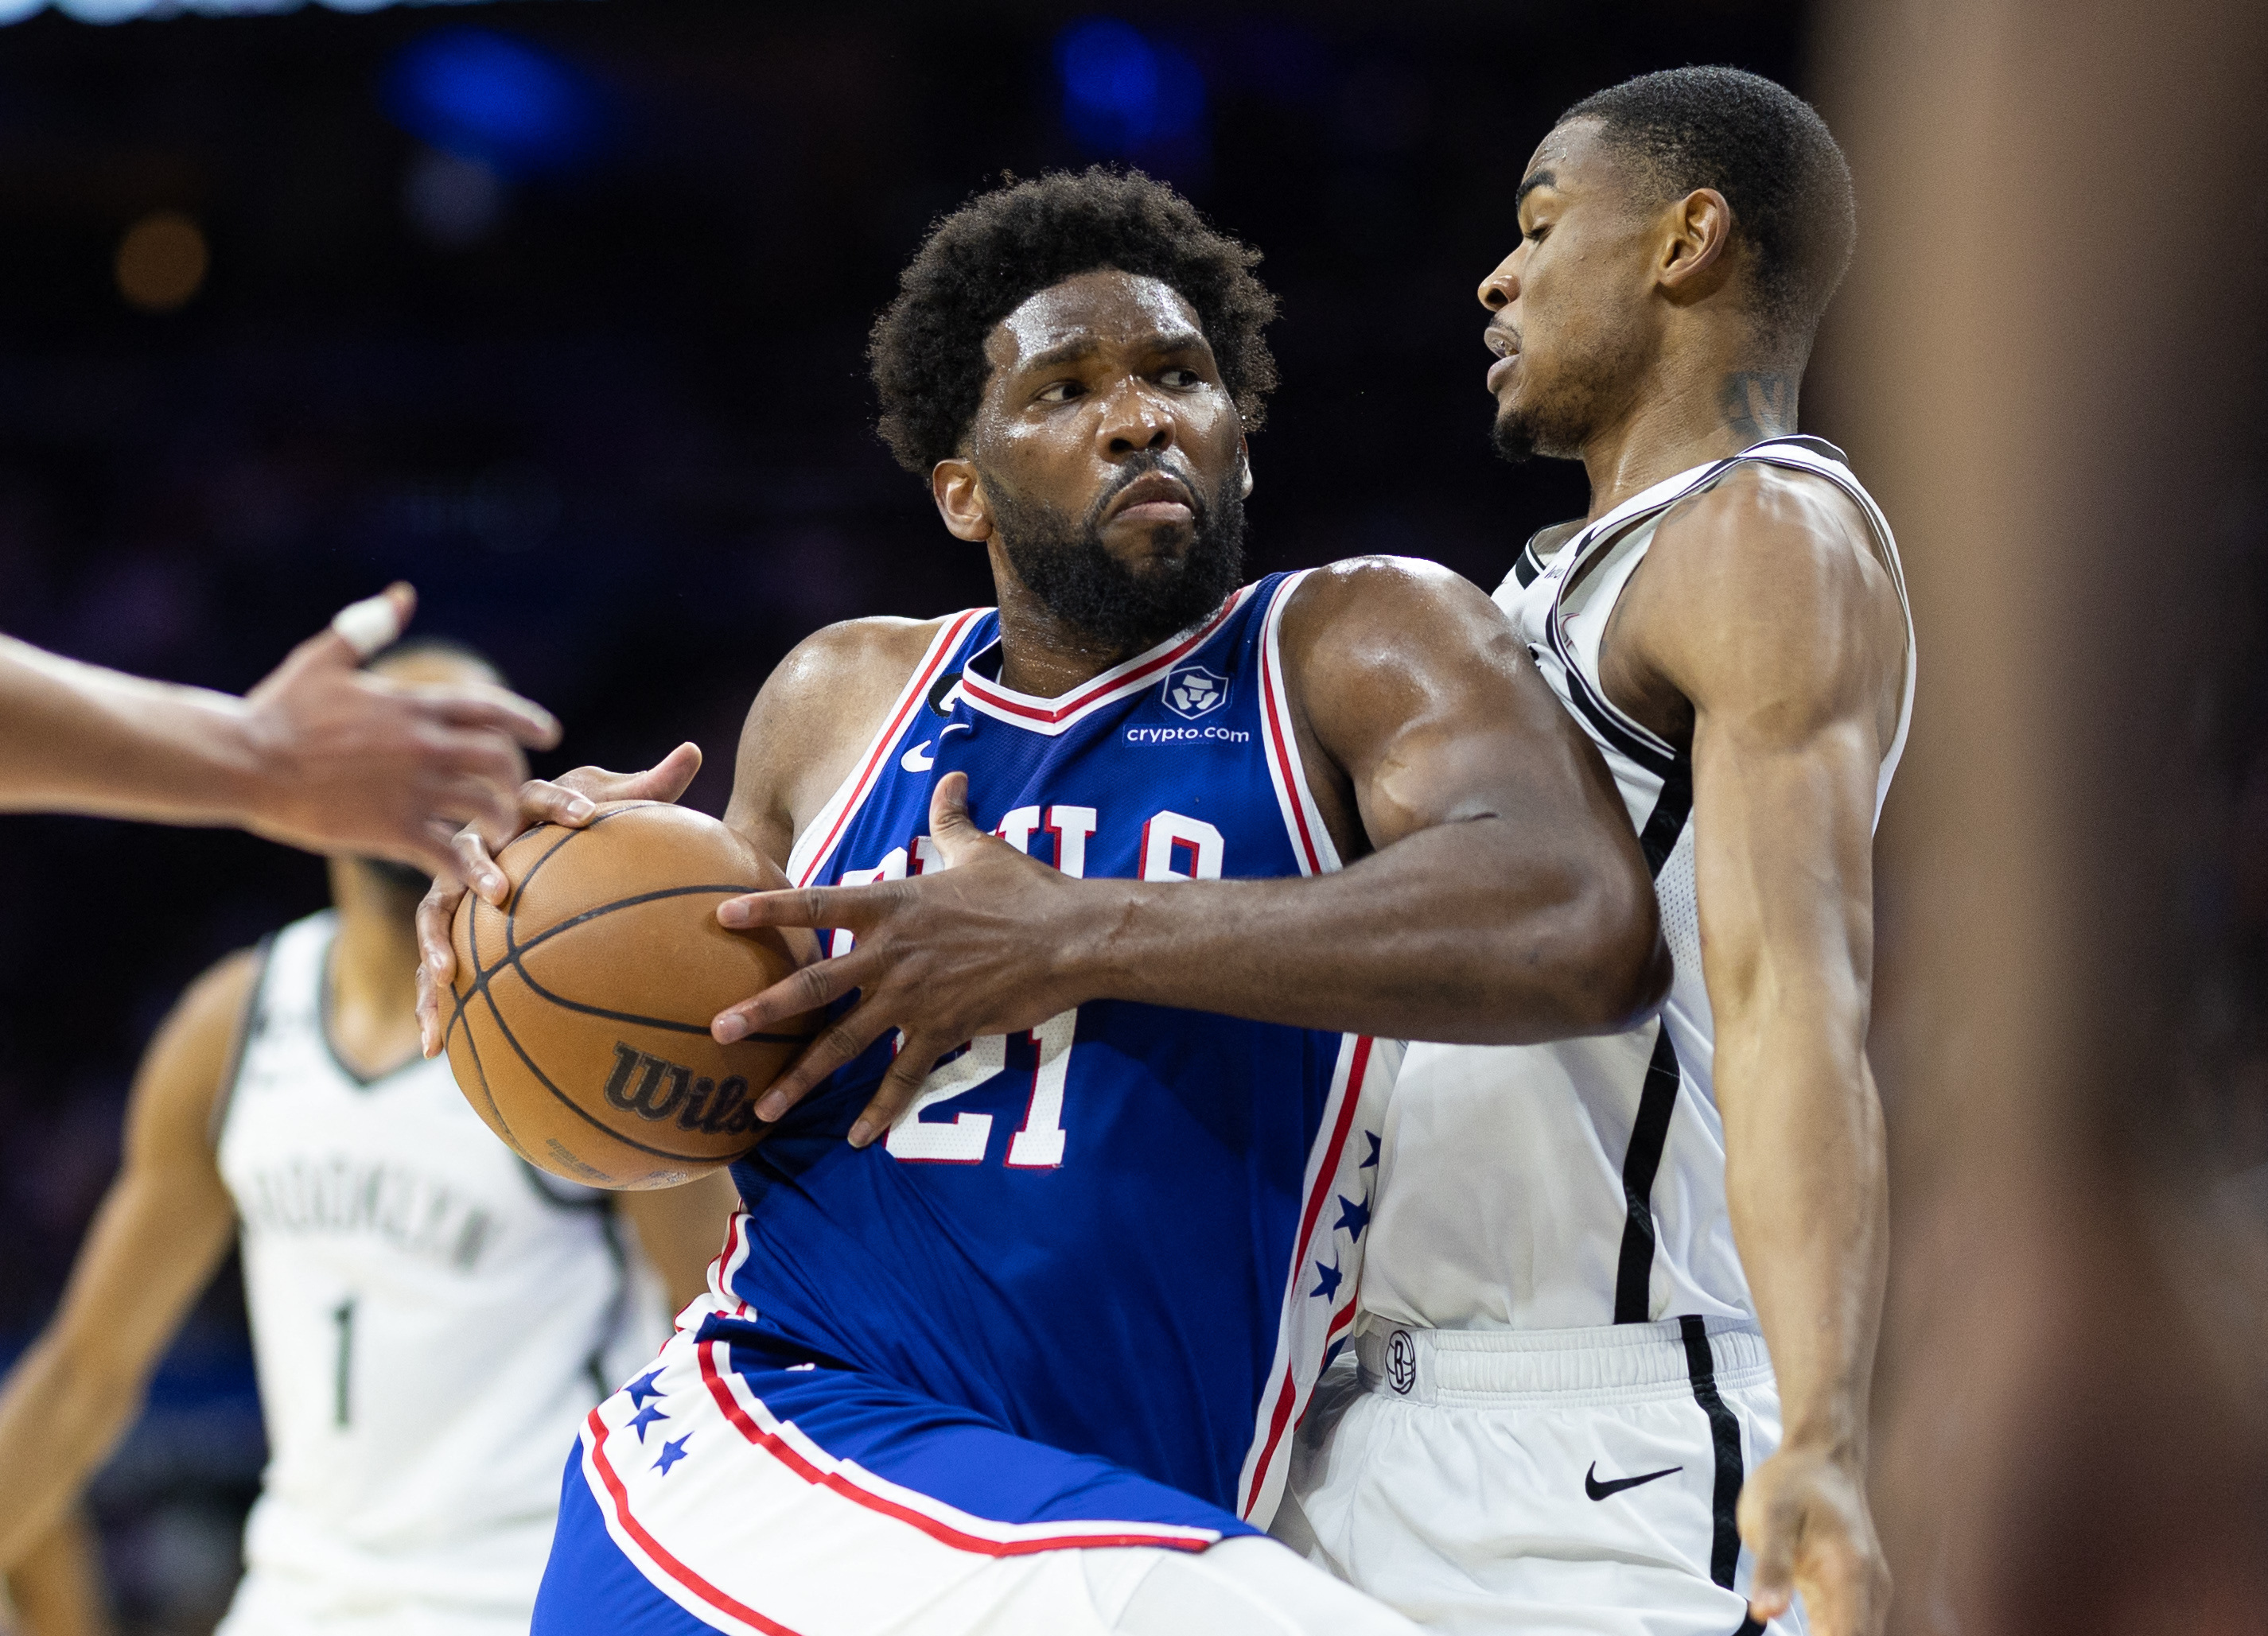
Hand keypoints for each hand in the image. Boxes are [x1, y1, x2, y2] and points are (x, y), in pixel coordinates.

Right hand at [238, 584, 560, 872]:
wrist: (243, 760)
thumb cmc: (280, 708)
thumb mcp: (326, 658)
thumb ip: (370, 628)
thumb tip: (403, 594)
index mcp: (412, 704)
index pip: (489, 709)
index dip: (525, 720)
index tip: (550, 734)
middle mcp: (424, 745)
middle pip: (500, 760)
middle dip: (516, 777)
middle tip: (515, 792)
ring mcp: (412, 789)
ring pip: (485, 806)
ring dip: (502, 822)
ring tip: (501, 835)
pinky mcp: (394, 829)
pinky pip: (451, 854)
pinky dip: (472, 870)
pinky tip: (482, 883)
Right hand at [415, 743, 703, 1056]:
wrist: (529, 833)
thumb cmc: (576, 815)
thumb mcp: (611, 799)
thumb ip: (649, 785)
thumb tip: (693, 748)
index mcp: (518, 807)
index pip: (538, 796)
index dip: (561, 802)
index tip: (586, 816)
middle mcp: (477, 843)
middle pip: (466, 852)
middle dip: (478, 872)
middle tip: (500, 896)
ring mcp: (452, 887)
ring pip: (434, 913)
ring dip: (435, 946)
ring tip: (445, 980)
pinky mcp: (447, 927)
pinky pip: (434, 964)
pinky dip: (432, 1002)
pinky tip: (435, 1046)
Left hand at [710, 772, 1103, 1146]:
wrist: (1071, 937)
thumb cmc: (1026, 889)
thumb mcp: (982, 849)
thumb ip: (951, 818)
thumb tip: (950, 776)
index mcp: (893, 904)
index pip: (817, 904)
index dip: (769, 908)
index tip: (722, 916)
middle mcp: (892, 953)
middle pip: (814, 984)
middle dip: (762, 1010)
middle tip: (717, 1031)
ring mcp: (914, 997)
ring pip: (845, 1041)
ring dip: (801, 1075)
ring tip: (763, 1105)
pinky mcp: (944, 1030)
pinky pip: (904, 1076)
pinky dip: (880, 1108)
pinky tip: (856, 1137)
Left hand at [1737, 1441, 1889, 1635]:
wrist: (1821, 1456)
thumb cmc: (1794, 1481)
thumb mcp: (1770, 1516)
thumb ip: (1772, 1566)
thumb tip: (1765, 1614)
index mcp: (1850, 1575)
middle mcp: (1869, 1589)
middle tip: (1775, 1615)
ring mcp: (1866, 1591)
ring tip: (1793, 1621)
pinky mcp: (1855, 1590)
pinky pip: (1848, 1629)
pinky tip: (1805, 1631)